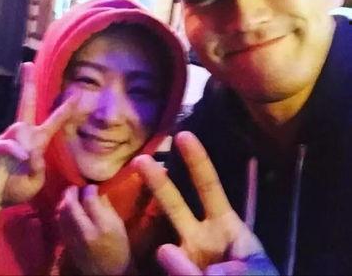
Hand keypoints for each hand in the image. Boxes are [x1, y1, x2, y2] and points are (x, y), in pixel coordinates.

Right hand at [0, 62, 75, 209]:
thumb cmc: (16, 189)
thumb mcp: (34, 183)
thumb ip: (38, 171)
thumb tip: (34, 154)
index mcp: (37, 141)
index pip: (53, 121)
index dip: (65, 109)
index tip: (77, 93)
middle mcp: (24, 134)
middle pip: (27, 104)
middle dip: (28, 84)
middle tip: (28, 64)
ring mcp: (9, 138)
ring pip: (20, 129)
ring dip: (25, 146)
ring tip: (24, 164)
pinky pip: (9, 144)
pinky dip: (16, 152)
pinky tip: (21, 159)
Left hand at [58, 184, 131, 274]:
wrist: (109, 273)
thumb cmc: (118, 246)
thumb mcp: (118, 223)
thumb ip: (105, 205)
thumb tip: (95, 189)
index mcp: (102, 225)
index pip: (89, 199)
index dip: (89, 188)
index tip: (91, 186)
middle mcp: (85, 232)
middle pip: (71, 205)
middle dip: (71, 192)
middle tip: (76, 187)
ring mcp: (73, 239)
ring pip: (62, 213)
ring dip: (64, 201)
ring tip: (70, 196)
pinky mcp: (67, 244)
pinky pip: (60, 223)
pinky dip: (62, 212)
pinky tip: (67, 209)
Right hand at [133, 132, 277, 275]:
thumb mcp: (256, 270)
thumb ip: (226, 265)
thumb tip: (167, 250)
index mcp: (227, 225)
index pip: (209, 186)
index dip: (197, 161)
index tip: (183, 135)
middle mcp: (200, 236)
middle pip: (175, 204)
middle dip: (157, 181)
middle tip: (139, 160)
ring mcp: (186, 258)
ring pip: (166, 248)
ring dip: (165, 253)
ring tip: (177, 261)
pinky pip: (169, 271)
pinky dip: (176, 274)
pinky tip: (185, 275)